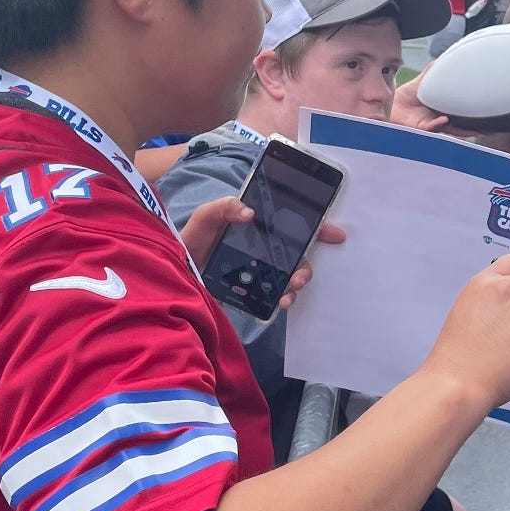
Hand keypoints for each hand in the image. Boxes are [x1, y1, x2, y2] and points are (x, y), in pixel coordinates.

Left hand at [179, 196, 345, 313]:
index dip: (318, 227)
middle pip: (299, 253)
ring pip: (292, 274)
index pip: (294, 223)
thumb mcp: (206, 218)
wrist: (173, 270)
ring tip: (290, 289)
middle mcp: (266, 247)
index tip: (336, 235)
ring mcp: (262, 270)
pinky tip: (280, 302)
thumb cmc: (193, 239)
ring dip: (298, 281)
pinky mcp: (255, 289)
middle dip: (307, 264)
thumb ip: (224, 208)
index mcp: (260, 226)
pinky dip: (284, 297)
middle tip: (300, 274)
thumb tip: (250, 213)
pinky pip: (277, 293)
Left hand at [389, 72, 484, 138]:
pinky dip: (439, 124)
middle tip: (487, 128)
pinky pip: (432, 128)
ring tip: (473, 128)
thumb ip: (433, 71)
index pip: (462, 113)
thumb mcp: (423, 82)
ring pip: (450, 130)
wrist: (391, 105)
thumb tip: (443, 57)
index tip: (488, 113)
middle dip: (473, 128)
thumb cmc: (407, 96)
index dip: (474, 115)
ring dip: (461, 130)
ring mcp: (432, 126)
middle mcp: (440, 119)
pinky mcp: (421, 129)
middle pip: (461, 126)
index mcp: (443, 109)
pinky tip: (444, 119)